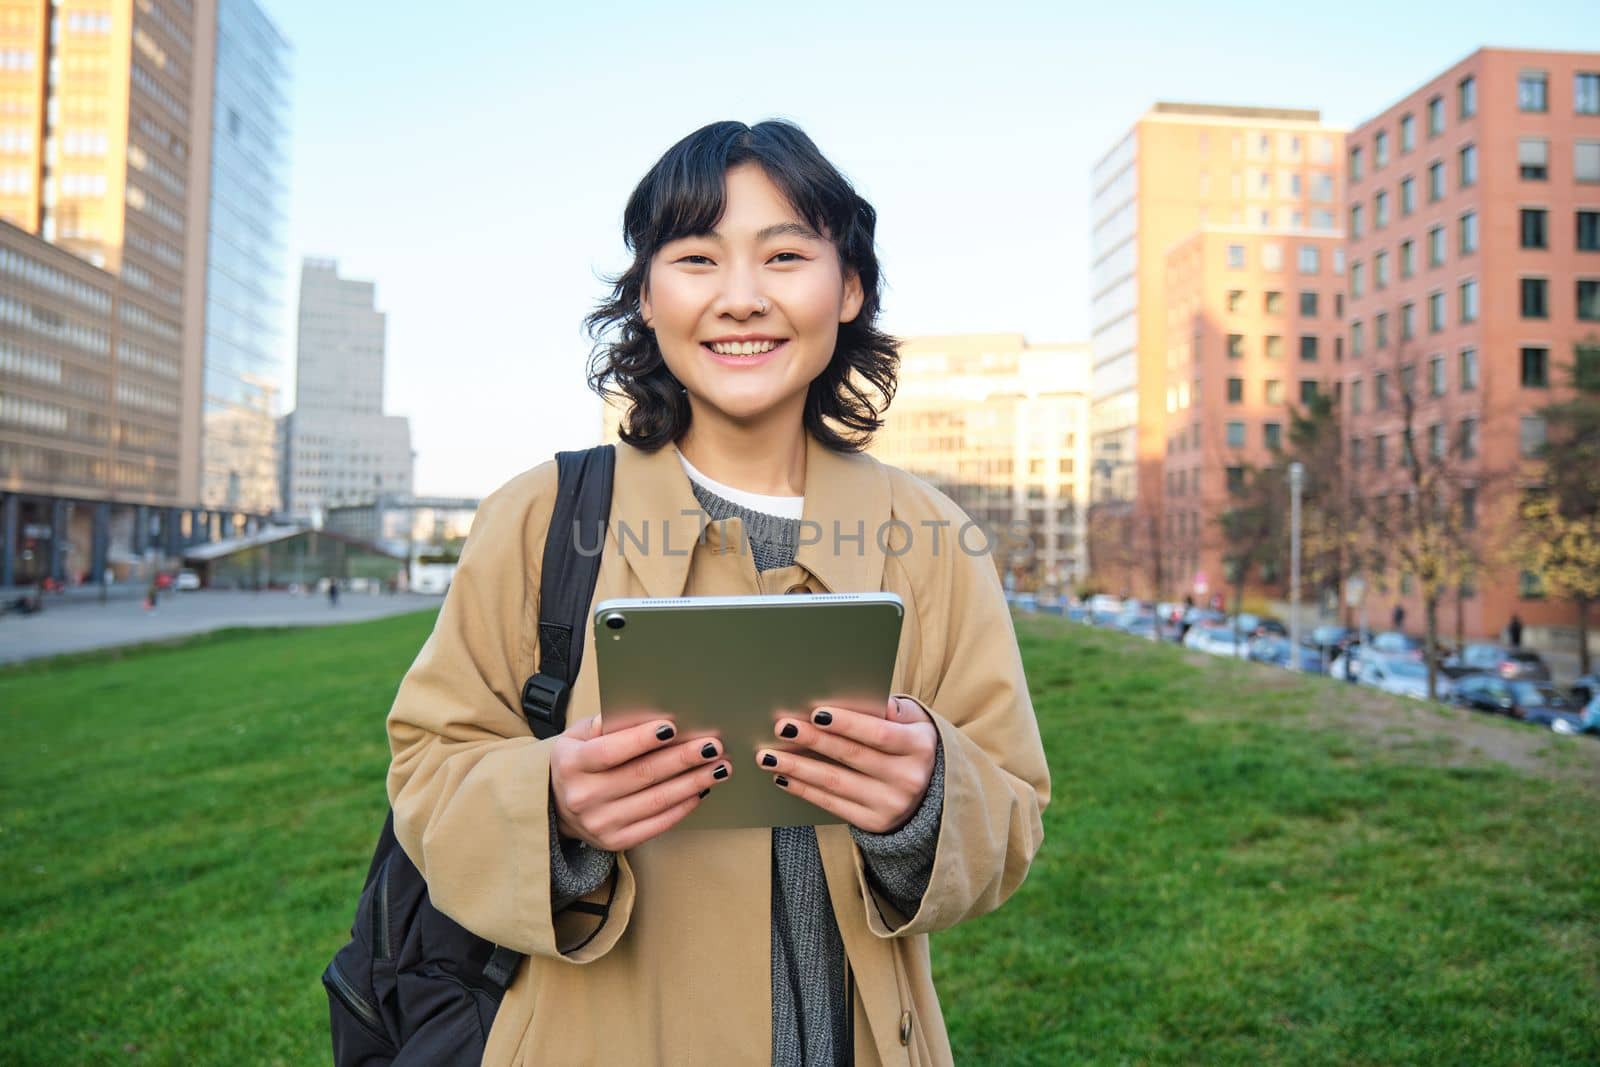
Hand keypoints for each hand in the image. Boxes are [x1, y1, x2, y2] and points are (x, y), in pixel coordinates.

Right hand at [550, 716, 730, 850]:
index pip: (610, 751)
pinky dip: (682, 806)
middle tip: (712, 746)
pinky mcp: (615, 841)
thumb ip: (604, 724)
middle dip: (682, 759)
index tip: (672, 727)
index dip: (642, 739)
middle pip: (641, 775)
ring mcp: (600, 823)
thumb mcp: (576, 736)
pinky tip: (701, 790)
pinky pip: (657, 824)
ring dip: (692, 783)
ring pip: (655, 800)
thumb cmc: (576, 761)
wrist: (556, 807)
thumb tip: (641, 713)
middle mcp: (583, 796)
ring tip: (719, 767)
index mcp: (572, 764)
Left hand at [756, 696, 937, 833]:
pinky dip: (804, 790)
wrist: (929, 791)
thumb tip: (868, 700)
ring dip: (798, 767)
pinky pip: (831, 804)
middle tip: (782, 728)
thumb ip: (893, 709)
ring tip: (768, 755)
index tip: (815, 713)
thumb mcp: (915, 721)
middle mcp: (908, 778)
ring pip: (835, 783)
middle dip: (813, 741)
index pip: (879, 734)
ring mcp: (890, 804)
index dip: (847, 724)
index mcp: (918, 747)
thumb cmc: (910, 744)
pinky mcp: (873, 822)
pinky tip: (783, 776)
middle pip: (851, 756)